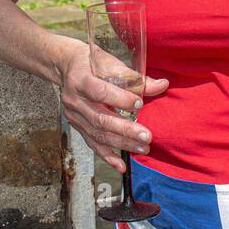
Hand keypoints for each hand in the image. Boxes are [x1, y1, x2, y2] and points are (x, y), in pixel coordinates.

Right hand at [57, 40, 168, 172]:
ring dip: (121, 143)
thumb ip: (135, 77)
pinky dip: (107, 156)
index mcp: (80, 79)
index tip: (140, 104)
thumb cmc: (92, 62)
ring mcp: (74, 115)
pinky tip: (121, 166)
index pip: (100, 92)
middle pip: (100, 119)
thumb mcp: (110, 62)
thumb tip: (162, 85)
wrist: (66, 66)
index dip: (120, 99)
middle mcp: (74, 100)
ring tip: (143, 148)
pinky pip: (92, 143)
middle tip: (147, 136)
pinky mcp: (77, 126)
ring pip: (97, 134)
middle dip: (125, 129)